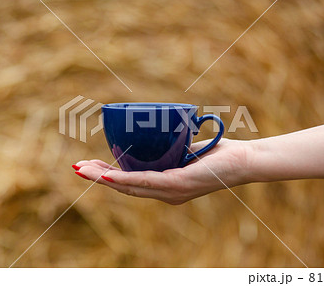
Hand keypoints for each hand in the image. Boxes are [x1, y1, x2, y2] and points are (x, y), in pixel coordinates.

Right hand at [72, 139, 252, 204]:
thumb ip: (175, 145)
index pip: (132, 182)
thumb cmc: (221, 154)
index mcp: (167, 187)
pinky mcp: (178, 186)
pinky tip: (107, 176)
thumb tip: (163, 129)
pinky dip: (124, 178)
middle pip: (126, 186)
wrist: (246, 161)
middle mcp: (167, 194)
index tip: (91, 166)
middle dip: (99, 178)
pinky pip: (146, 181)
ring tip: (83, 171)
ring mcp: (172, 192)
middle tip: (77, 168)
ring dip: (104, 179)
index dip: (109, 176)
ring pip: (130, 186)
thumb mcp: (190, 149)